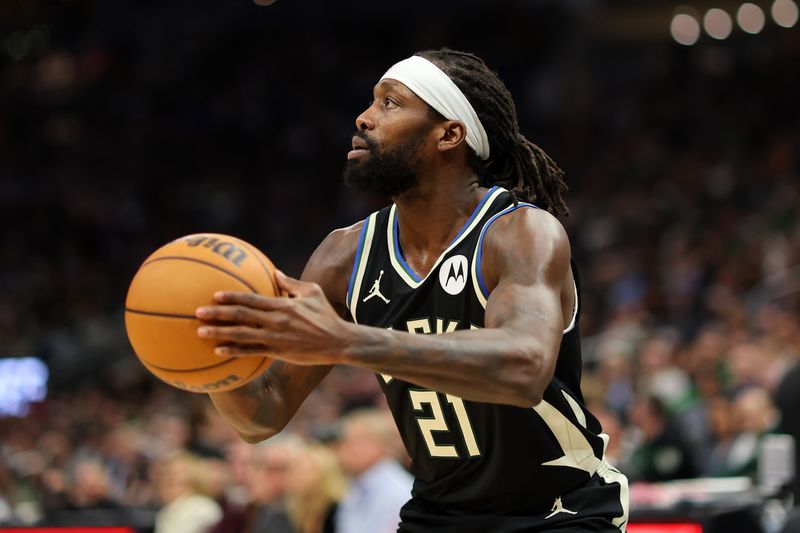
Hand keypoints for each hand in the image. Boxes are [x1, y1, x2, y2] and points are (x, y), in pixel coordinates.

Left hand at [195, 271, 350, 365]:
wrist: (339, 341)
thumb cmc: (326, 315)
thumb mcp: (312, 293)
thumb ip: (291, 283)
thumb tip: (275, 272)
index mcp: (283, 304)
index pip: (252, 298)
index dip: (232, 296)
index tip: (214, 295)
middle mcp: (276, 320)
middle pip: (241, 315)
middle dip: (218, 313)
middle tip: (198, 312)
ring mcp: (276, 338)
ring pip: (242, 335)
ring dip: (220, 333)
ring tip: (200, 332)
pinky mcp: (279, 352)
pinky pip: (252, 352)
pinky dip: (234, 351)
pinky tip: (219, 351)